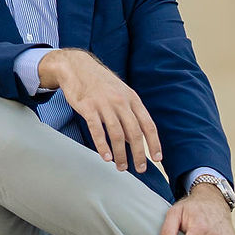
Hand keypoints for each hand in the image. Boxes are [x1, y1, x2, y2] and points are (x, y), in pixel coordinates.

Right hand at [36, 50, 163, 175]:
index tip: (157, 158)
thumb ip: (129, 115)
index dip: (154, 143)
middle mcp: (120, 101)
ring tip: (121, 167)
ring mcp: (104, 104)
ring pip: (117, 134)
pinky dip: (103, 146)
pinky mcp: (88, 107)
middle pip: (134, 132)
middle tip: (140, 169)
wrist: (77, 66)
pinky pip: (97, 130)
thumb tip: (135, 140)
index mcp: (132, 98)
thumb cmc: (100, 83)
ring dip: (120, 154)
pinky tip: (106, 157)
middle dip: (139, 154)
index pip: (148, 124)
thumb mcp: (120, 94)